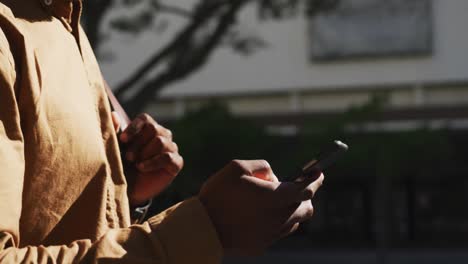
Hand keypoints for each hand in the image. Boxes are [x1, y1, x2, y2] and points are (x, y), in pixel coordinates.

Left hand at [114, 112, 183, 205]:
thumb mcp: (117, 149)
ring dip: (144, 153)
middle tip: (127, 157)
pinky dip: (152, 162)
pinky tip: (142, 167)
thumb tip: (113, 115)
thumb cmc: (123, 165)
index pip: (145, 119)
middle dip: (138, 143)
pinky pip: (167, 157)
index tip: (123, 140)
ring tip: (135, 163)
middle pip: (154, 129)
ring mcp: (171, 148)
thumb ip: (116, 133)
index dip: (134, 127)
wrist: (129, 189)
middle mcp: (163, 135)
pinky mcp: (176, 162)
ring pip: (160, 142)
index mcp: (148, 128)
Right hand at [199, 160, 323, 255]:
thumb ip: (261, 166)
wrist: (201, 228)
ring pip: (293, 222)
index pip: (306, 190)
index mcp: (274, 197)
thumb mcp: (236, 167)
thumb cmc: (217, 194)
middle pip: (306, 209)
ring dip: (290, 210)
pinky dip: (276, 223)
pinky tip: (260, 216)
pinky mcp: (261, 246)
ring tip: (273, 202)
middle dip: (306, 197)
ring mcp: (270, 234)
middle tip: (297, 189)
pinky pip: (277, 233)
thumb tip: (274, 176)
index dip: (315, 180)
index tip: (318, 174)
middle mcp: (277, 218)